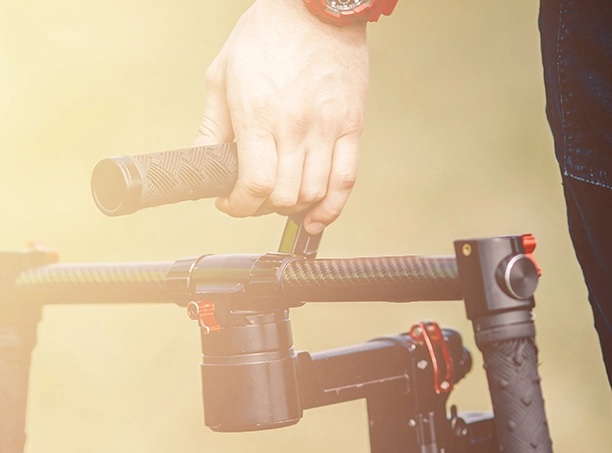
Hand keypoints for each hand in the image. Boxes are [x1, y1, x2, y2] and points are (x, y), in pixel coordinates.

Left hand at [195, 0, 368, 233]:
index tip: (230, 203)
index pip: (254, 184)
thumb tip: (203, 164)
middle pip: (283, 196)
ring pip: (313, 194)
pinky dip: (331, 208)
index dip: (239, 206)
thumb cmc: (268, 33)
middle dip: (262, 207)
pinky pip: (345, 182)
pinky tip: (316, 216)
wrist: (316, 4)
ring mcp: (326, 128)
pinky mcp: (351, 127)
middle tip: (253, 198)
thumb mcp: (223, 75)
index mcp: (258, 114)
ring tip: (280, 199)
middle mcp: (295, 125)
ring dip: (293, 207)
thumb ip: (212, 127)